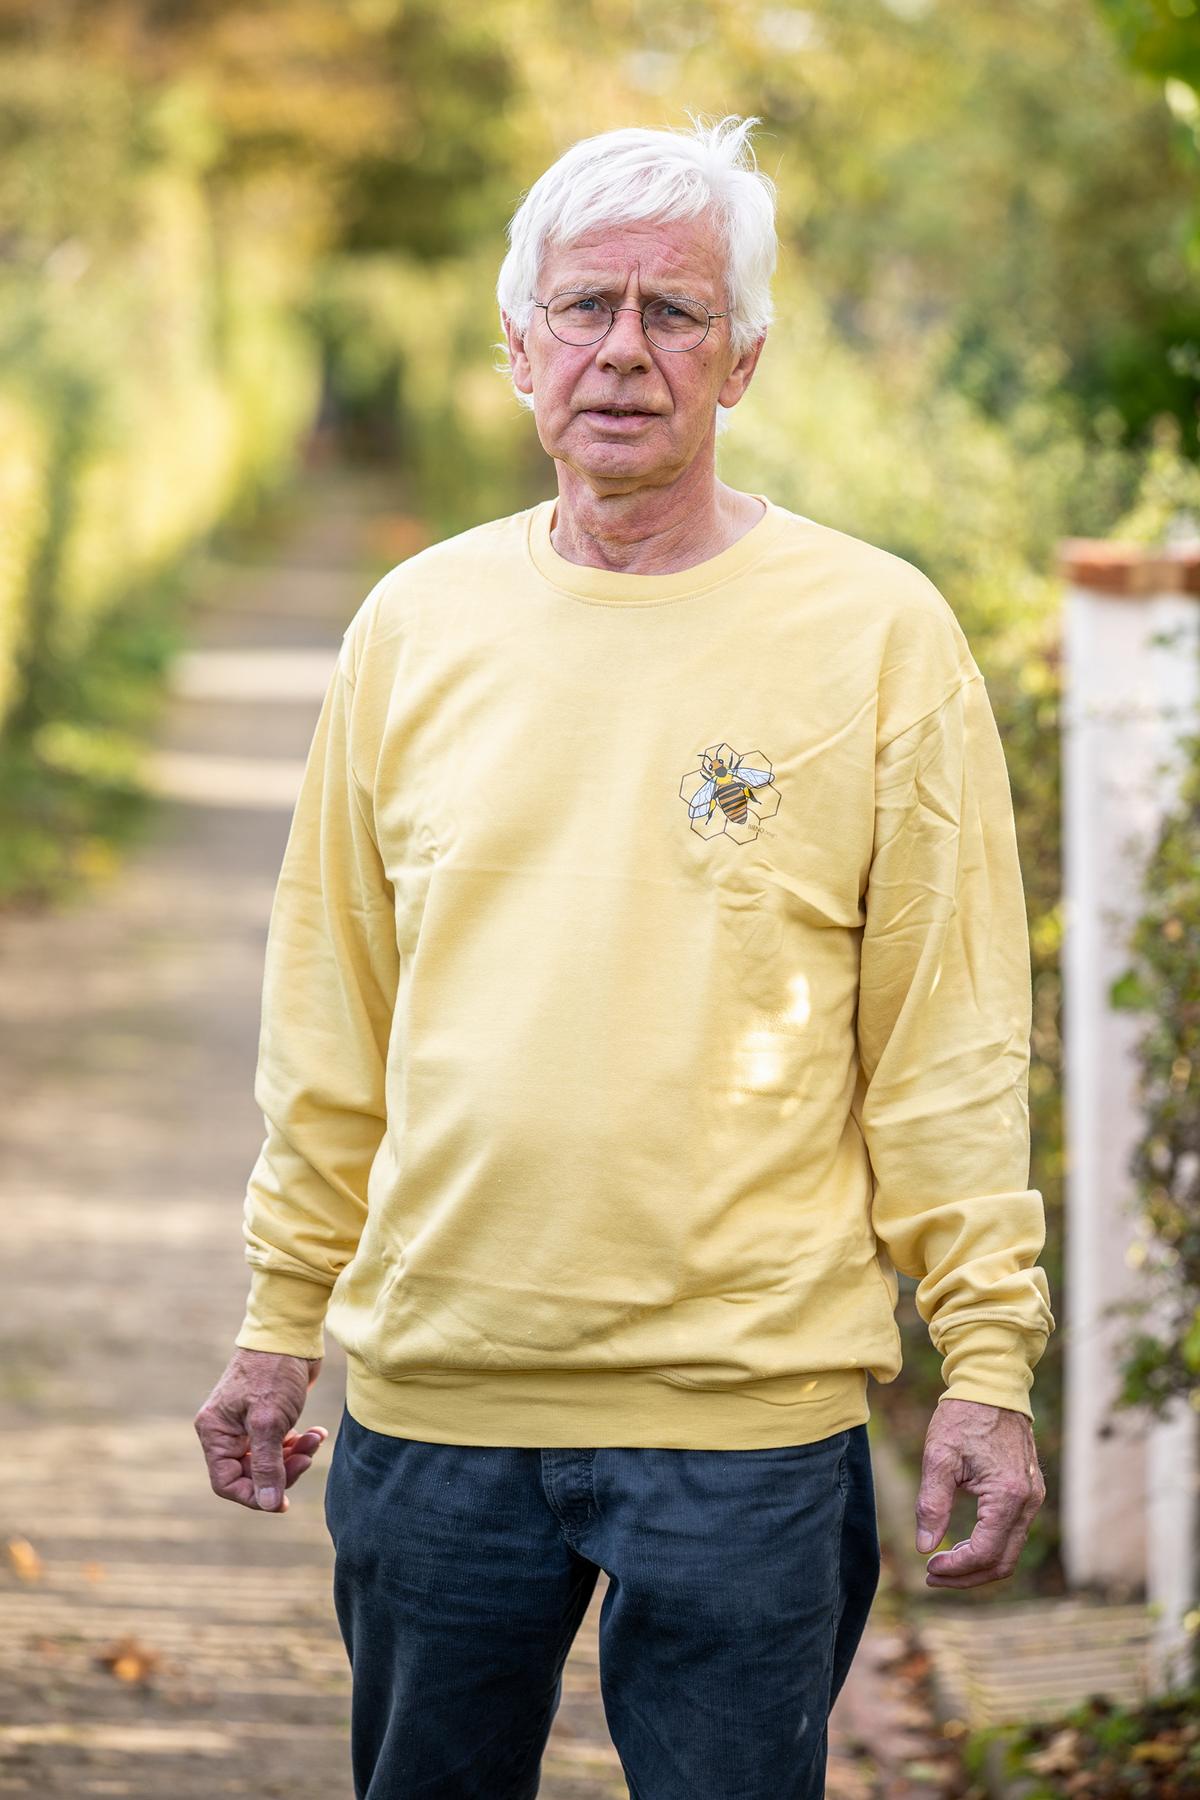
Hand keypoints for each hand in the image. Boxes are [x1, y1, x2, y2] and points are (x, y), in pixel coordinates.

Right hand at [194, 1347, 326, 1514]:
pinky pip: (280, 1445)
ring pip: (268, 1461)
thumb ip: (267, 1465)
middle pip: (250, 1474)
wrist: (292, 1332)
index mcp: (215, 1431)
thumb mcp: (269, 1421)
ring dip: (295, 1457)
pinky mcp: (267, 1417)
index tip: (283, 1500)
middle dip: (282, 1471)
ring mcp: (246, 1423)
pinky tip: (316, 1433)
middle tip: (306, 1459)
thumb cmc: (274, 1371)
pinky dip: (299, 1443)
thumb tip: (270, 1504)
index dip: (254, 1495)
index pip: (226, 1482)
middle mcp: (226, 1430)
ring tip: (314, 1440)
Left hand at [914, 1397, 1045, 1587]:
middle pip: (1002, 1562)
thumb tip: (925, 1548)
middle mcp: (1029, 1502)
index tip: (928, 1566)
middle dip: (966, 1576)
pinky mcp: (1030, 1493)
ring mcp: (1033, 1498)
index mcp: (1008, 1495)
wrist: (992, 1385)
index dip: (956, 1568)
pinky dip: (989, 1546)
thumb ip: (932, 1504)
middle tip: (932, 1575)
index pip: (985, 1553)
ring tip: (943, 1563)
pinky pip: (1012, 1533)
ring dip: (977, 1565)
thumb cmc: (963, 1416)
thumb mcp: (939, 1457)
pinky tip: (962, 1544)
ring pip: (1009, 1551)